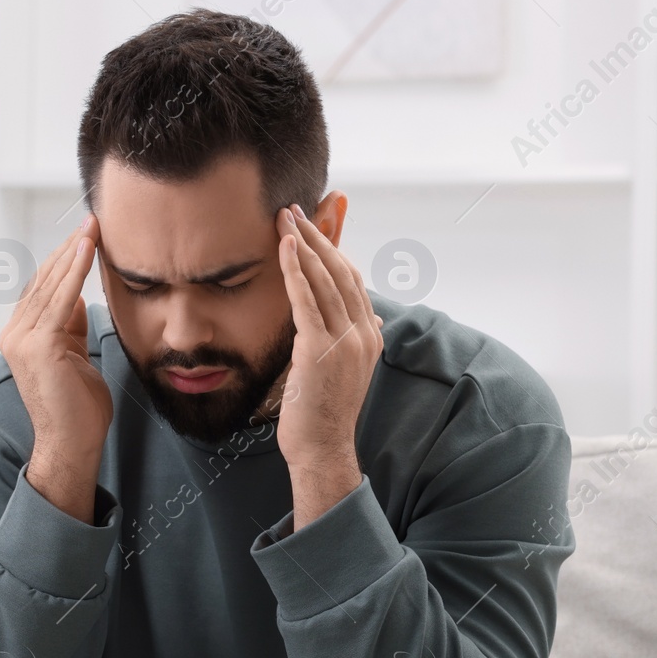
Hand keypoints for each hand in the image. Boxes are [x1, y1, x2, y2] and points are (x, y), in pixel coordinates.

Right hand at [0, 214, 111, 521]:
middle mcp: (14, 335)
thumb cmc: (79, 409)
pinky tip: (88, 248)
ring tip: (93, 226)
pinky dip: (75, 271)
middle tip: (92, 220)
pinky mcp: (38, 345)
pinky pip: (60, 298)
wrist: (72, 445)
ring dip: (74, 252)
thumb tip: (78, 300)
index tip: (86, 236)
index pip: (43, 290)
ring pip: (51, 285)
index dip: (64, 261)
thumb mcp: (75, 356)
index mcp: (21, 337)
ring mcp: (22, 340)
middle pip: (44, 281)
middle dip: (69, 249)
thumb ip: (70, 328)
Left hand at [274, 204, 383, 528]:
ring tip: (285, 218)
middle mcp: (364, 333)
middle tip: (295, 209)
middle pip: (341, 272)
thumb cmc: (323, 413)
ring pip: (325, 280)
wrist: (322, 448)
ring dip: (304, 244)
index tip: (313, 226)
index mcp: (371, 335)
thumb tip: (369, 318)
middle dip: (317, 237)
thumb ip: (349, 338)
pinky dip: (295, 270)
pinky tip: (284, 247)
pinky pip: (306, 300)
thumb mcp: (342, 370)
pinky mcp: (320, 349)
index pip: (354, 280)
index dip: (333, 249)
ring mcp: (345, 341)